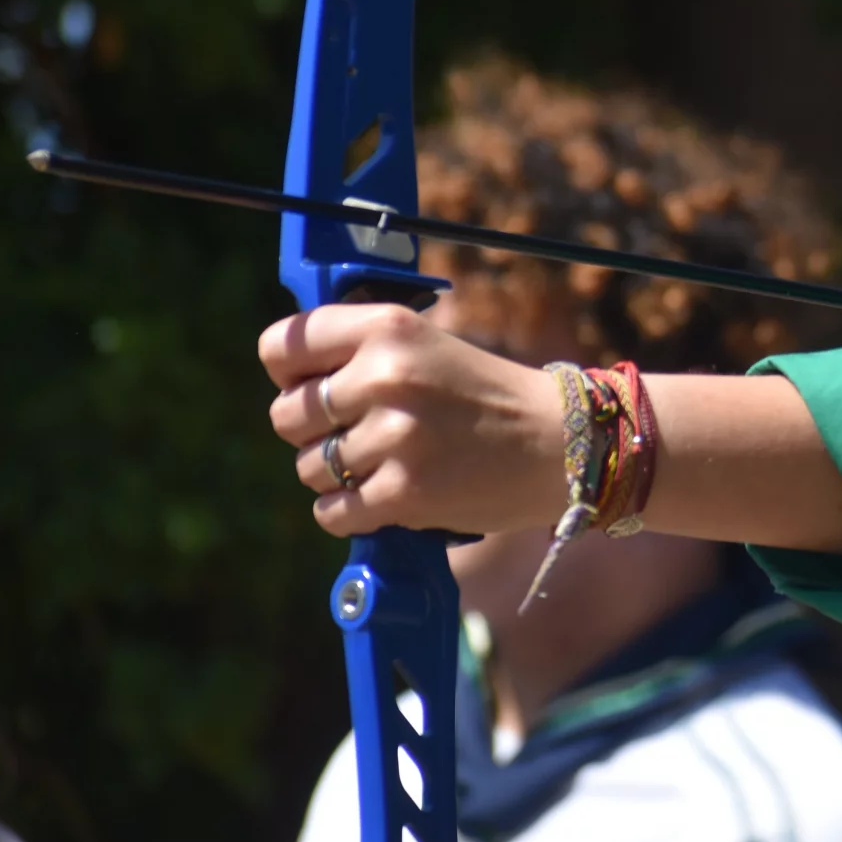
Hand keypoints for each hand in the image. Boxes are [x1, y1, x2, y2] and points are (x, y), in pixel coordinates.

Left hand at [262, 304, 564, 536]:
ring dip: (339, 476)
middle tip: (364, 433)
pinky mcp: (403, 492)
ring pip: (309, 468)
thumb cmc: (485, 396)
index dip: (291, 374)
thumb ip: (359, 354)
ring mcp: (395, 436)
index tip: (318, 387)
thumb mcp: (426, 346)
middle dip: (315, 432)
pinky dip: (351, 514)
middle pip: (286, 416)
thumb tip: (286, 384)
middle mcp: (386, 375)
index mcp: (389, 327)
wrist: (560, 444)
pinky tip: (389, 497)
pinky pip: (331, 512)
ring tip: (390, 464)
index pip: (281, 346)